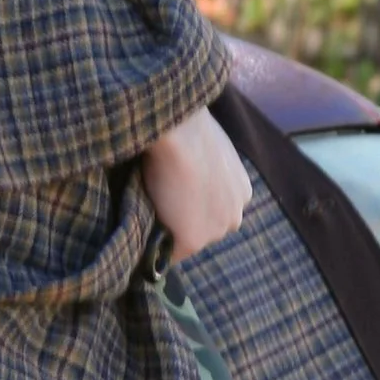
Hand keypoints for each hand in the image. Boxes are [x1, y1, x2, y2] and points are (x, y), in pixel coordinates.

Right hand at [140, 102, 248, 260]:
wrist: (177, 128)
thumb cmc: (186, 125)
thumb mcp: (204, 147)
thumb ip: (202, 169)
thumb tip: (180, 172)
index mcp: (242, 193)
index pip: (214, 212)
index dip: (190, 208)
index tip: (171, 199)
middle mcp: (235, 216)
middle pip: (204, 231)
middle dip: (182, 223)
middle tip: (155, 207)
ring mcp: (215, 231)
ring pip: (185, 242)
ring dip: (166, 233)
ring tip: (143, 215)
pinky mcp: (192, 240)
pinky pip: (167, 254)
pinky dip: (151, 247)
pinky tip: (136, 231)